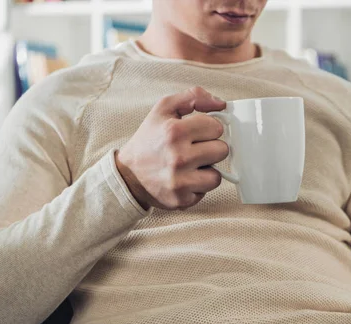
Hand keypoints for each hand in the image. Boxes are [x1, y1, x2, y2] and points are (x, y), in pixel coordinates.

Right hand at [115, 87, 228, 209]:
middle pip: (222, 150)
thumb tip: (221, 104)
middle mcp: (178, 157)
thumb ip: (193, 97)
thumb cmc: (149, 140)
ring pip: (217, 175)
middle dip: (210, 149)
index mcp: (174, 131)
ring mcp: (180, 181)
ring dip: (207, 170)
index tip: (197, 133)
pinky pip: (206, 192)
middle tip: (194, 149)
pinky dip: (198, 186)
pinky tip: (184, 179)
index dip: (208, 129)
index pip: (216, 127)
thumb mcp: (164, 109)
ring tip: (190, 166)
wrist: (128, 175)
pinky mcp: (181, 199)